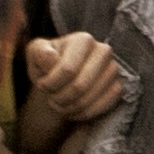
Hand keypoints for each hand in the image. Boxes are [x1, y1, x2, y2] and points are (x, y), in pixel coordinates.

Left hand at [15, 34, 125, 152]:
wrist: (61, 76)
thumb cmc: (47, 62)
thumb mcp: (36, 53)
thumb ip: (39, 53)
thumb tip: (52, 57)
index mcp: (83, 40)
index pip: (67, 70)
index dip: (50, 84)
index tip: (42, 85)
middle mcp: (103, 51)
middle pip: (79, 86)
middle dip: (59, 98)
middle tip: (51, 98)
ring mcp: (113, 69)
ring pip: (89, 99)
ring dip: (69, 108)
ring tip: (59, 104)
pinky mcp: (118, 87)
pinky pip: (102, 107)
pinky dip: (84, 113)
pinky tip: (73, 110)